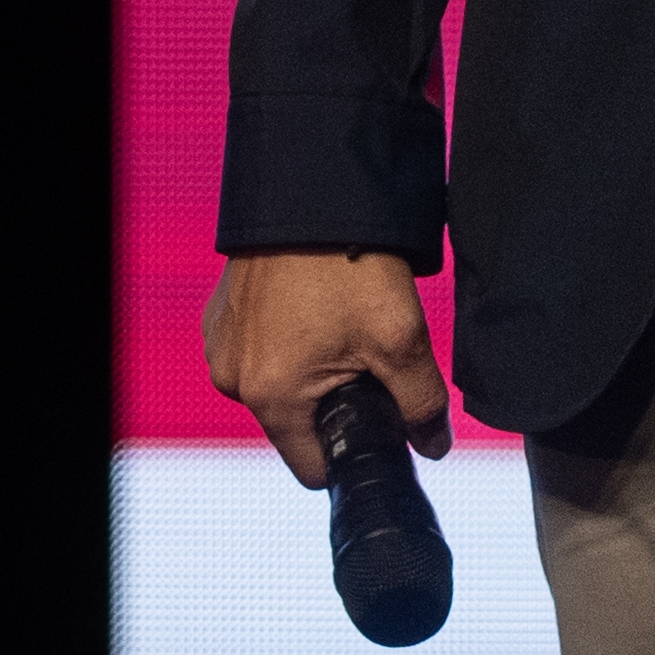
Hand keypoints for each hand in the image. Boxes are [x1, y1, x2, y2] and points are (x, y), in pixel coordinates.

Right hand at [203, 249, 449, 482]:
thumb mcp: (400, 338)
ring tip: (339, 320)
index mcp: (269, 395)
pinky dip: (287, 338)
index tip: (379, 418)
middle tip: (365, 352)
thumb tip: (433, 444)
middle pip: (297, 424)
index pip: (314, 467)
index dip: (355, 450)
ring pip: (279, 385)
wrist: (309, 187)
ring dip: (309, 369)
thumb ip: (421, 403)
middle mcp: (233, 377)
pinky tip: (314, 304)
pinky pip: (260, 349)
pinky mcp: (221, 314)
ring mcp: (222, 343)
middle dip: (334, 401)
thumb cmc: (347, 259)